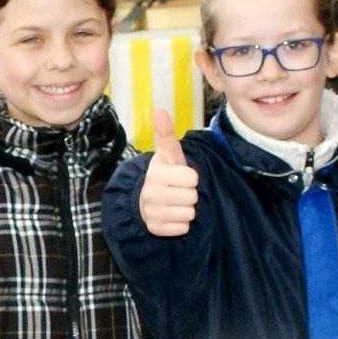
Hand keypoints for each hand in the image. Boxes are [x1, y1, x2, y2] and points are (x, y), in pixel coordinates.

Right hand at [138, 107, 199, 236]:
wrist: (145, 200)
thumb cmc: (165, 175)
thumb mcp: (168, 155)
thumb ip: (166, 134)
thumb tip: (160, 109)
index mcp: (156, 173)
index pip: (192, 177)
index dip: (190, 177)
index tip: (180, 176)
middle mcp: (152, 193)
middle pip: (193, 196)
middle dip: (190, 194)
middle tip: (178, 190)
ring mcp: (152, 213)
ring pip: (189, 213)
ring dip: (186, 209)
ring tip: (175, 203)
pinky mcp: (156, 229)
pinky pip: (183, 228)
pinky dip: (181, 223)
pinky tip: (171, 215)